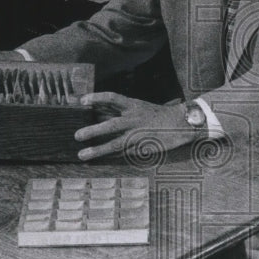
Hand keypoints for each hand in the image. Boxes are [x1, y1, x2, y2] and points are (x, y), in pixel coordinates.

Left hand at [74, 93, 194, 160]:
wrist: (181, 123)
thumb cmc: (156, 115)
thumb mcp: (138, 107)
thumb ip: (119, 111)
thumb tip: (97, 112)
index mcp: (133, 105)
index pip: (112, 98)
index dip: (96, 98)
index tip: (82, 101)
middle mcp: (135, 119)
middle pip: (110, 125)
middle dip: (92, 131)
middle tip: (77, 136)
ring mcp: (138, 135)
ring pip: (115, 144)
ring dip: (97, 150)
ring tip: (82, 155)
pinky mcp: (142, 148)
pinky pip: (123, 153)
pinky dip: (110, 157)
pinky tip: (98, 160)